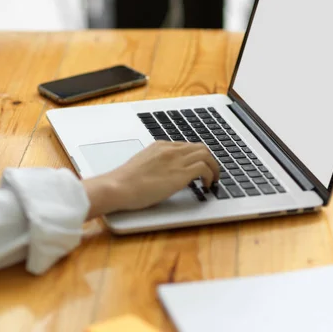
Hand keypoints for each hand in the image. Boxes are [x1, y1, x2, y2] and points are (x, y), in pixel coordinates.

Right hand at [83, 141, 218, 218]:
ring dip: (214, 167)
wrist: (118, 186)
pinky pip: (205, 168)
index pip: (185, 146)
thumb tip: (162, 174)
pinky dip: (210, 176)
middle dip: (209, 160)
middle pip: (200, 147)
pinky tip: (206, 186)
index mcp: (159, 146)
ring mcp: (176, 160)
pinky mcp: (180, 174)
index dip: (195, 157)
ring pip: (206, 155)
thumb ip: (154, 164)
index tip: (198, 167)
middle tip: (211, 173)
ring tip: (213, 180)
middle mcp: (170, 150)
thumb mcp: (141, 165)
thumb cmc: (124, 182)